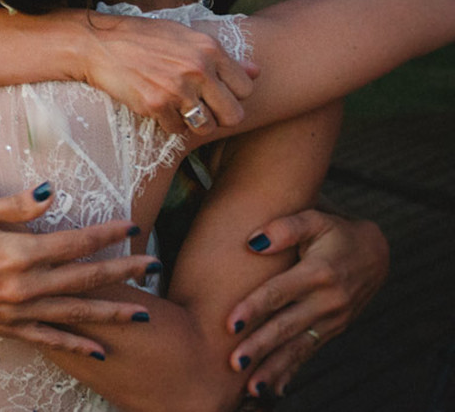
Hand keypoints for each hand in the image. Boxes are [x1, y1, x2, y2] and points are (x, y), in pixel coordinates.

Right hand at [0, 186, 160, 358]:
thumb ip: (14, 205)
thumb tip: (51, 193)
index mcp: (17, 253)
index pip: (74, 242)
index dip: (106, 235)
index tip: (131, 227)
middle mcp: (23, 286)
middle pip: (84, 278)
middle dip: (123, 272)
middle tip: (153, 266)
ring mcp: (17, 311)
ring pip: (75, 313)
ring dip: (112, 312)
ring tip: (144, 313)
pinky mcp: (7, 328)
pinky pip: (50, 339)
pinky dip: (77, 345)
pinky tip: (100, 350)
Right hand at [84, 15, 258, 134]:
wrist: (99, 44)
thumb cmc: (143, 38)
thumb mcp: (186, 36)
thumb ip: (222, 56)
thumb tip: (257, 71)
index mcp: (210, 49)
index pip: (247, 88)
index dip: (233, 95)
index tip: (216, 94)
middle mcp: (198, 69)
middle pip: (233, 115)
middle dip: (220, 117)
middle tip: (202, 110)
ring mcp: (177, 88)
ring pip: (206, 126)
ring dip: (194, 124)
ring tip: (179, 110)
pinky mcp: (155, 105)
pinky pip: (176, 129)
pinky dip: (167, 123)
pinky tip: (157, 107)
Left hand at [227, 210, 388, 395]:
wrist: (377, 254)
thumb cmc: (336, 232)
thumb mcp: (316, 219)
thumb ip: (285, 227)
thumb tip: (253, 241)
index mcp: (319, 272)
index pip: (279, 292)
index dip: (254, 308)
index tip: (229, 324)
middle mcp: (327, 301)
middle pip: (286, 326)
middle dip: (260, 347)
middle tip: (234, 363)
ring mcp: (332, 320)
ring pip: (298, 347)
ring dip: (273, 368)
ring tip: (250, 387)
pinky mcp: (332, 331)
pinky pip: (308, 354)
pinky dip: (290, 372)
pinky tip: (272, 389)